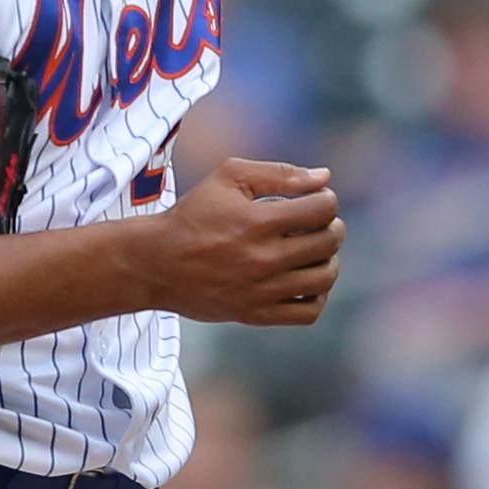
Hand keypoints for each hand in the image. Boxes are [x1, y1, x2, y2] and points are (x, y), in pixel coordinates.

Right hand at [143, 158, 342, 327]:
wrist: (156, 263)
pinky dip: (317, 296)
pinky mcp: (256, 314)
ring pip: (324, 278)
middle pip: (328, 242)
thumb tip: (325, 177)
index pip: (323, 209)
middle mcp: (263, 258)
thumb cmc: (193, 215)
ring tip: (314, 252)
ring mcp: (261, 290)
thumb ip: (279, 173)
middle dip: (331, 226)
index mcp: (258, 221)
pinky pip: (308, 312)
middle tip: (318, 224)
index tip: (315, 200)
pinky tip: (305, 281)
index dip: (327, 199)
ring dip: (328, 260)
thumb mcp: (228, 177)